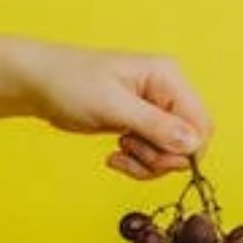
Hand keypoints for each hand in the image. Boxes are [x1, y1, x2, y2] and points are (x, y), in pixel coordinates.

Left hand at [13, 42, 211, 177]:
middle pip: (190, 144)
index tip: (156, 157)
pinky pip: (155, 157)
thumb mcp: (114, 107)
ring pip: (172, 155)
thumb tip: (192, 145)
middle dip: (162, 159)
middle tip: (132, 150)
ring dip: (146, 164)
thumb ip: (156, 127)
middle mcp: (168, 93)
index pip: (200, 125)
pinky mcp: (143, 127)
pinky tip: (116, 155)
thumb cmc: (71, 84)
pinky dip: (137, 164)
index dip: (185, 151)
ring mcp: (156, 111)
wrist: (41, 85)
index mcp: (169, 78)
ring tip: (120, 150)